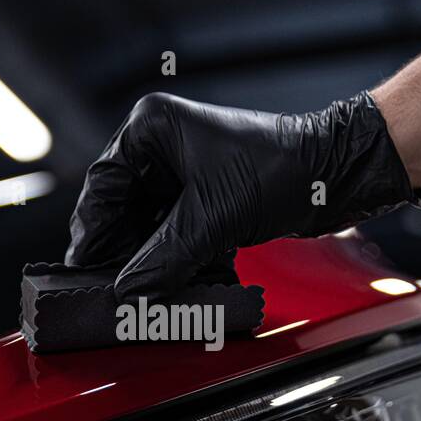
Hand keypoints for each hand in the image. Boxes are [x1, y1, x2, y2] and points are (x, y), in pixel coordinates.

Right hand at [65, 90, 420, 300]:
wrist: (334, 173)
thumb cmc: (281, 169)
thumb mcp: (213, 218)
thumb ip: (165, 258)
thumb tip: (129, 293)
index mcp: (152, 128)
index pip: (103, 185)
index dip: (93, 231)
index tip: (85, 268)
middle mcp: (162, 144)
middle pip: (121, 207)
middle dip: (120, 250)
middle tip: (111, 288)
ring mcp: (183, 169)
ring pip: (146, 223)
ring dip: (147, 258)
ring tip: (140, 291)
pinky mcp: (205, 194)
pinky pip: (173, 230)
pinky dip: (171, 256)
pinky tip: (169, 282)